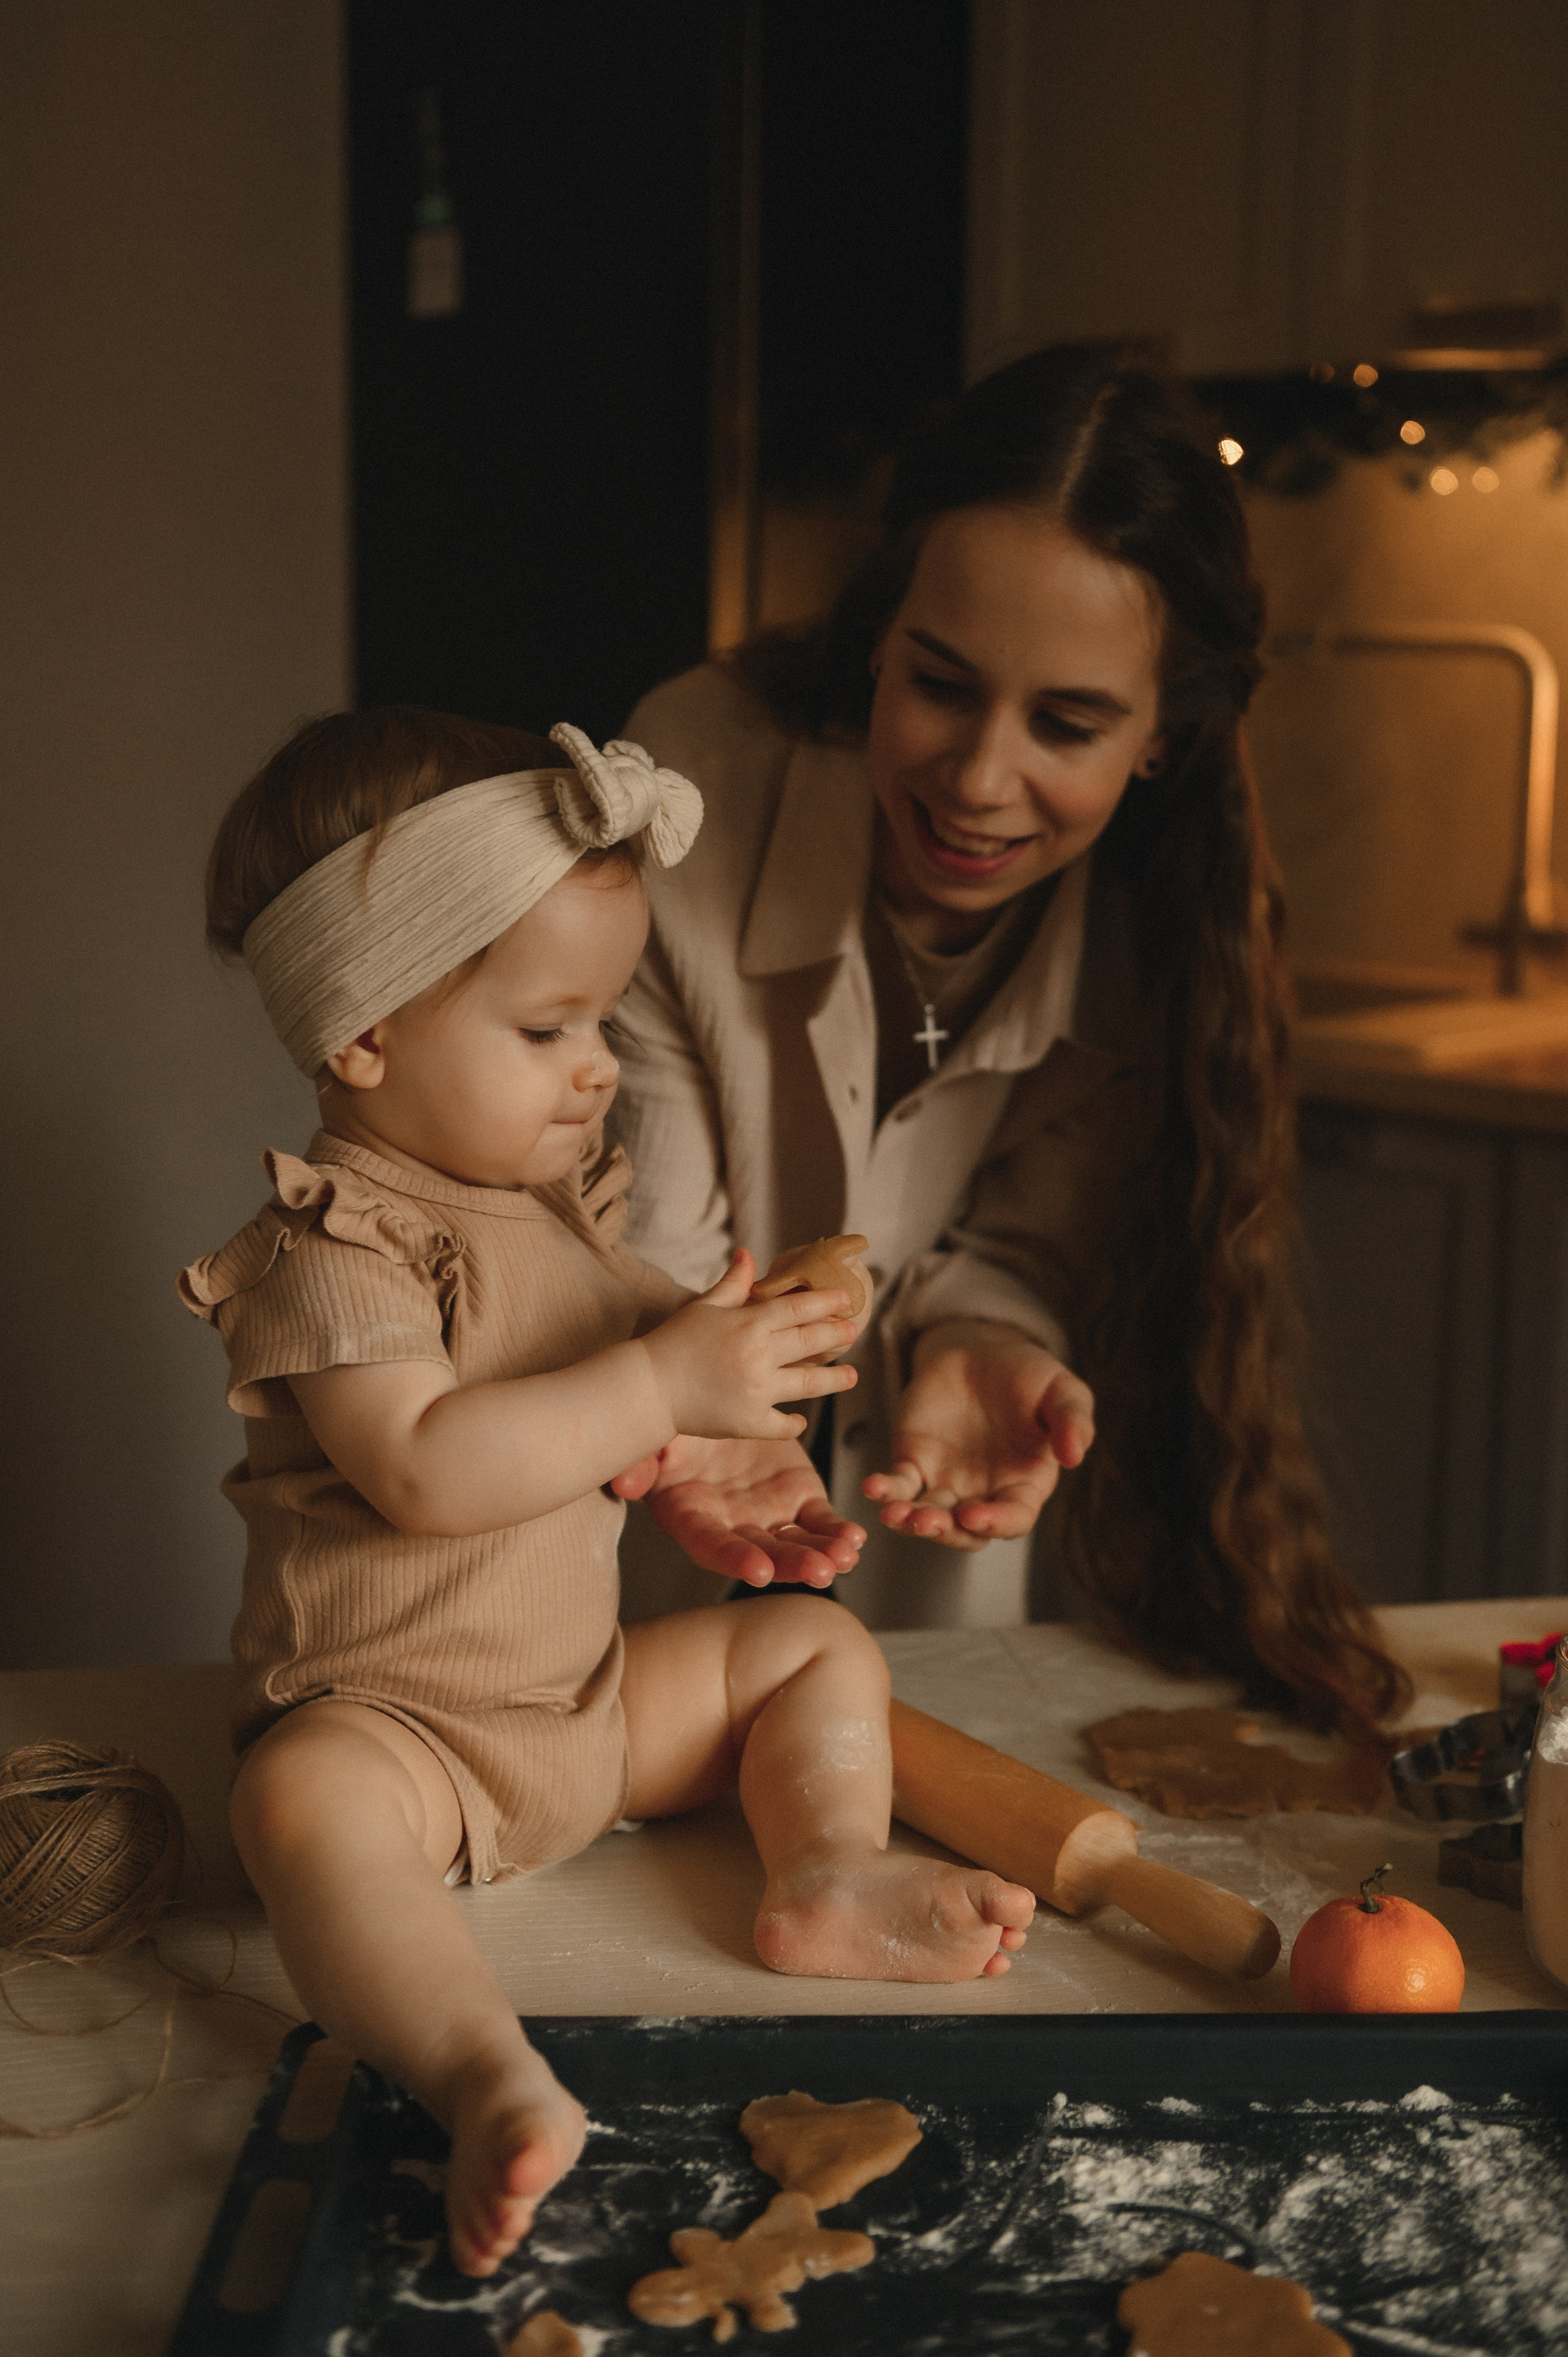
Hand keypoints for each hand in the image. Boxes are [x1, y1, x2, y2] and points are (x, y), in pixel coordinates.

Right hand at [609, 1434, 866, 1587]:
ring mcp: (768, 1516)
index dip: (733, 1559)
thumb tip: (622, 1482)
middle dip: (791, 1564)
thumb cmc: (676, 1425)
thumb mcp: (655, 1440)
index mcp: (692, 1518)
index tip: (758, 1570)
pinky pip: (820, 1520)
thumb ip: (641, 1462)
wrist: (716, 1400)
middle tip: (820, 1571)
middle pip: (762, 1553)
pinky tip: (855, 1539)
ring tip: (846, 1557)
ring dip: (822, 1553)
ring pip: (797, 1542)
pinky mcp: (799, 1499)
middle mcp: (732, 1526)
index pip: (711, 1545)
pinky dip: (838, 1531)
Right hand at [638, 1250, 858, 1440]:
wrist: (648, 1387)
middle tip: (854, 1331)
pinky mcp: (749, 1421)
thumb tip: (749, 1254)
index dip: (825, 1302)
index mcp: (749, 1324)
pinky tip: (801, 1419)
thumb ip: (733, 1283)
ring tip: (852, 1376)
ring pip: (808, 1384)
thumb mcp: (704, 1307)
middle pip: (810, 1342)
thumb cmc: (674, 1342)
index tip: (845, 1299)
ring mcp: (757, 1390)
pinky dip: (794, 1423)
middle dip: (837, 1335)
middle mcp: (759, 1356)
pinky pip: (783, 1424)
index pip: (798, 1309)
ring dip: (835, 1380)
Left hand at [862, 1320, 1094, 1550]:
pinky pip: (898, 1485)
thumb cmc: (1031, 1377)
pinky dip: (885, 1490)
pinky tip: (872, 1487)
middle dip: (945, 1531)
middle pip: (964, 1530)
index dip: (995, 1522)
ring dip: (910, 1520)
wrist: (983, 1353)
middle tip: (926, 1522)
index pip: (1013, 1518)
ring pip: (927, 1516)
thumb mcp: (1062, 1392)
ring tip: (895, 1514)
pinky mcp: (914, 1464)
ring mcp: (946, 1483)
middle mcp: (983, 1494)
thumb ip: (1072, 1422)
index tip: (974, 1516)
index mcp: (1024, 1485)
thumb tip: (1074, 1456)